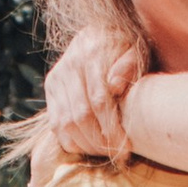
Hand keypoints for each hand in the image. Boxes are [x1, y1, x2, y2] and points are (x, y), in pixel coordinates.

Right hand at [43, 24, 145, 166]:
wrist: (102, 31)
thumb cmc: (126, 47)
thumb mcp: (136, 50)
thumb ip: (128, 65)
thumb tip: (114, 86)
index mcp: (92, 54)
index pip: (99, 101)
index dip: (112, 129)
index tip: (126, 148)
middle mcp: (69, 65)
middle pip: (81, 116)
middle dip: (100, 142)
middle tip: (117, 155)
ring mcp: (57, 77)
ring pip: (65, 123)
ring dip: (86, 145)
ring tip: (105, 153)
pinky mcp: (50, 87)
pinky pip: (55, 123)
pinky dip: (71, 141)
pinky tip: (88, 147)